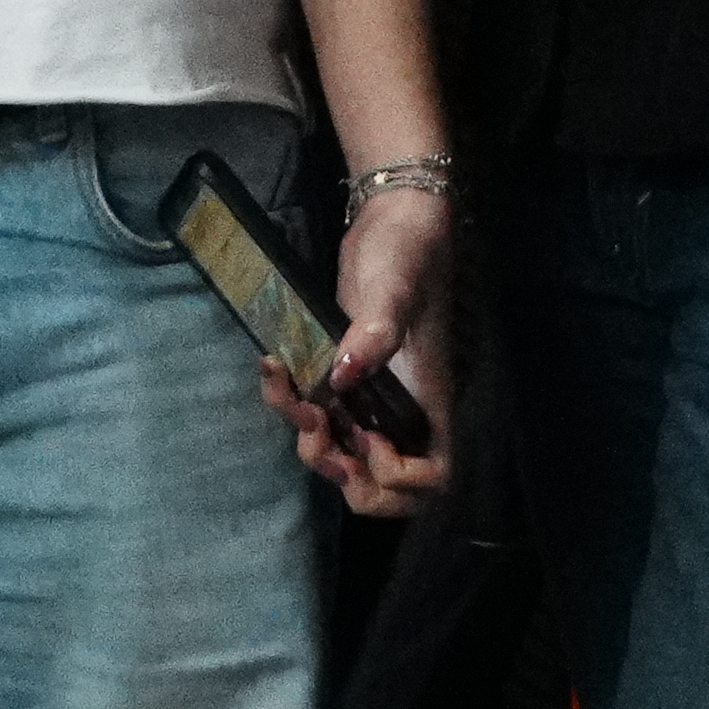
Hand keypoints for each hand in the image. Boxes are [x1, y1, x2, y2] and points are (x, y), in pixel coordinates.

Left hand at [271, 178, 452, 515]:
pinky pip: (317, 416)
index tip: (368, 439)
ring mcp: (370, 398)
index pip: (435, 478)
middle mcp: (401, 410)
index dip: (400, 480)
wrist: (389, 220)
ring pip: (342, 455)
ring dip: (308, 442)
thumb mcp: (393, 288)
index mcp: (428, 401)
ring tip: (287, 392)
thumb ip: (375, 331)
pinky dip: (290, 405)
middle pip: (385, 488)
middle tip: (317, 434)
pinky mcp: (341, 378)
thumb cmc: (405, 253)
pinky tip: (274, 369)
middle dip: (344, 475)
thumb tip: (345, 377)